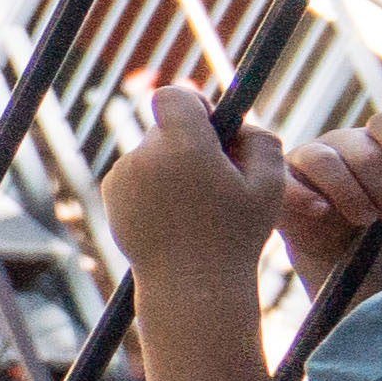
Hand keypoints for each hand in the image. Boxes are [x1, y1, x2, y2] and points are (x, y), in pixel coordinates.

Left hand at [100, 82, 286, 275]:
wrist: (190, 285)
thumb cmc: (237, 235)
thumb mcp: (270, 186)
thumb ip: (261, 140)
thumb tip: (236, 122)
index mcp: (183, 147)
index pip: (174, 95)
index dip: (195, 103)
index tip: (211, 125)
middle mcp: (145, 156)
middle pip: (167, 125)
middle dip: (191, 140)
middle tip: (217, 174)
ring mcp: (122, 174)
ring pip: (153, 150)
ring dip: (174, 163)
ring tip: (198, 203)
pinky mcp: (110, 192)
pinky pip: (138, 171)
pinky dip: (155, 182)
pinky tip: (176, 213)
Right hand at [273, 106, 381, 294]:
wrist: (351, 255)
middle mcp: (344, 143)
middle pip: (362, 149)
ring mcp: (309, 159)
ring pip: (323, 159)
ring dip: (349, 192)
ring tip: (366, 219)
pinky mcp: (282, 183)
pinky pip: (284, 180)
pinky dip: (302, 194)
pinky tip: (321, 211)